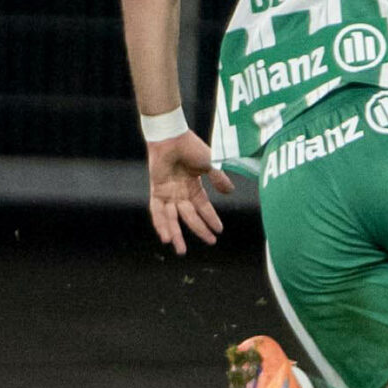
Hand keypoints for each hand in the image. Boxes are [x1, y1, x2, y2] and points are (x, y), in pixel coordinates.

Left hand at [147, 131, 231, 254]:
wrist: (172, 138)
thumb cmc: (191, 147)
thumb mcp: (211, 164)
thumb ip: (219, 178)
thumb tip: (231, 192)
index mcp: (194, 186)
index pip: (204, 207)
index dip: (211, 219)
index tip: (219, 231)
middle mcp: (180, 192)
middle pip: (189, 217)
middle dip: (199, 230)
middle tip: (210, 242)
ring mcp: (168, 193)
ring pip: (172, 219)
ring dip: (176, 234)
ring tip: (181, 250)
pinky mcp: (156, 191)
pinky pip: (157, 211)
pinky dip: (160, 224)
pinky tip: (165, 237)